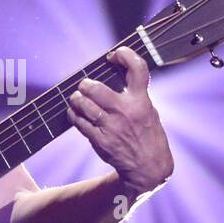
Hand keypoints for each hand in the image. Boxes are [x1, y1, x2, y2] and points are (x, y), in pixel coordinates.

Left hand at [65, 46, 173, 194]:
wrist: (149, 167)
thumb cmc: (149, 136)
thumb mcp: (150, 111)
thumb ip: (136, 94)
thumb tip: (117, 75)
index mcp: (141, 101)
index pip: (136, 68)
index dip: (125, 55)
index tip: (115, 55)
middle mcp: (125, 111)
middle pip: (96, 88)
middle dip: (86, 84)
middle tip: (85, 85)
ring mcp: (111, 126)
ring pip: (83, 104)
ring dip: (76, 98)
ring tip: (77, 98)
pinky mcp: (100, 140)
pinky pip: (79, 122)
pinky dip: (74, 115)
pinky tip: (75, 113)